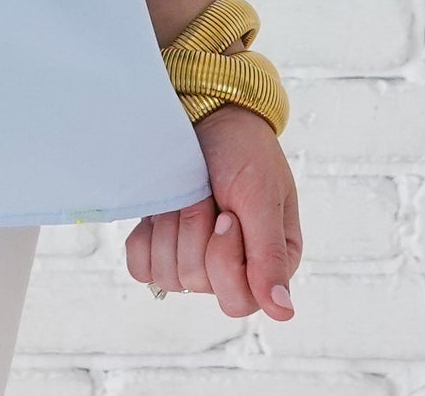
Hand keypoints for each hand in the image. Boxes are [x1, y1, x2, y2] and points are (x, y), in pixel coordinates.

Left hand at [125, 104, 300, 318]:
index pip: (237, 300)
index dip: (223, 259)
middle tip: (205, 194)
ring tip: (186, 193)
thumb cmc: (243, 150)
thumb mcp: (260, 197)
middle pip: (196, 282)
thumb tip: (283, 313)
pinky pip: (141, 266)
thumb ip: (269, 256)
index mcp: (267, 265)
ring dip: (170, 225)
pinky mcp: (162, 241)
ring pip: (166, 275)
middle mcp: (232, 267)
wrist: (206, 111)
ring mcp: (193, 254)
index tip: (226, 214)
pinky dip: (145, 235)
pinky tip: (160, 208)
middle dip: (194, 229)